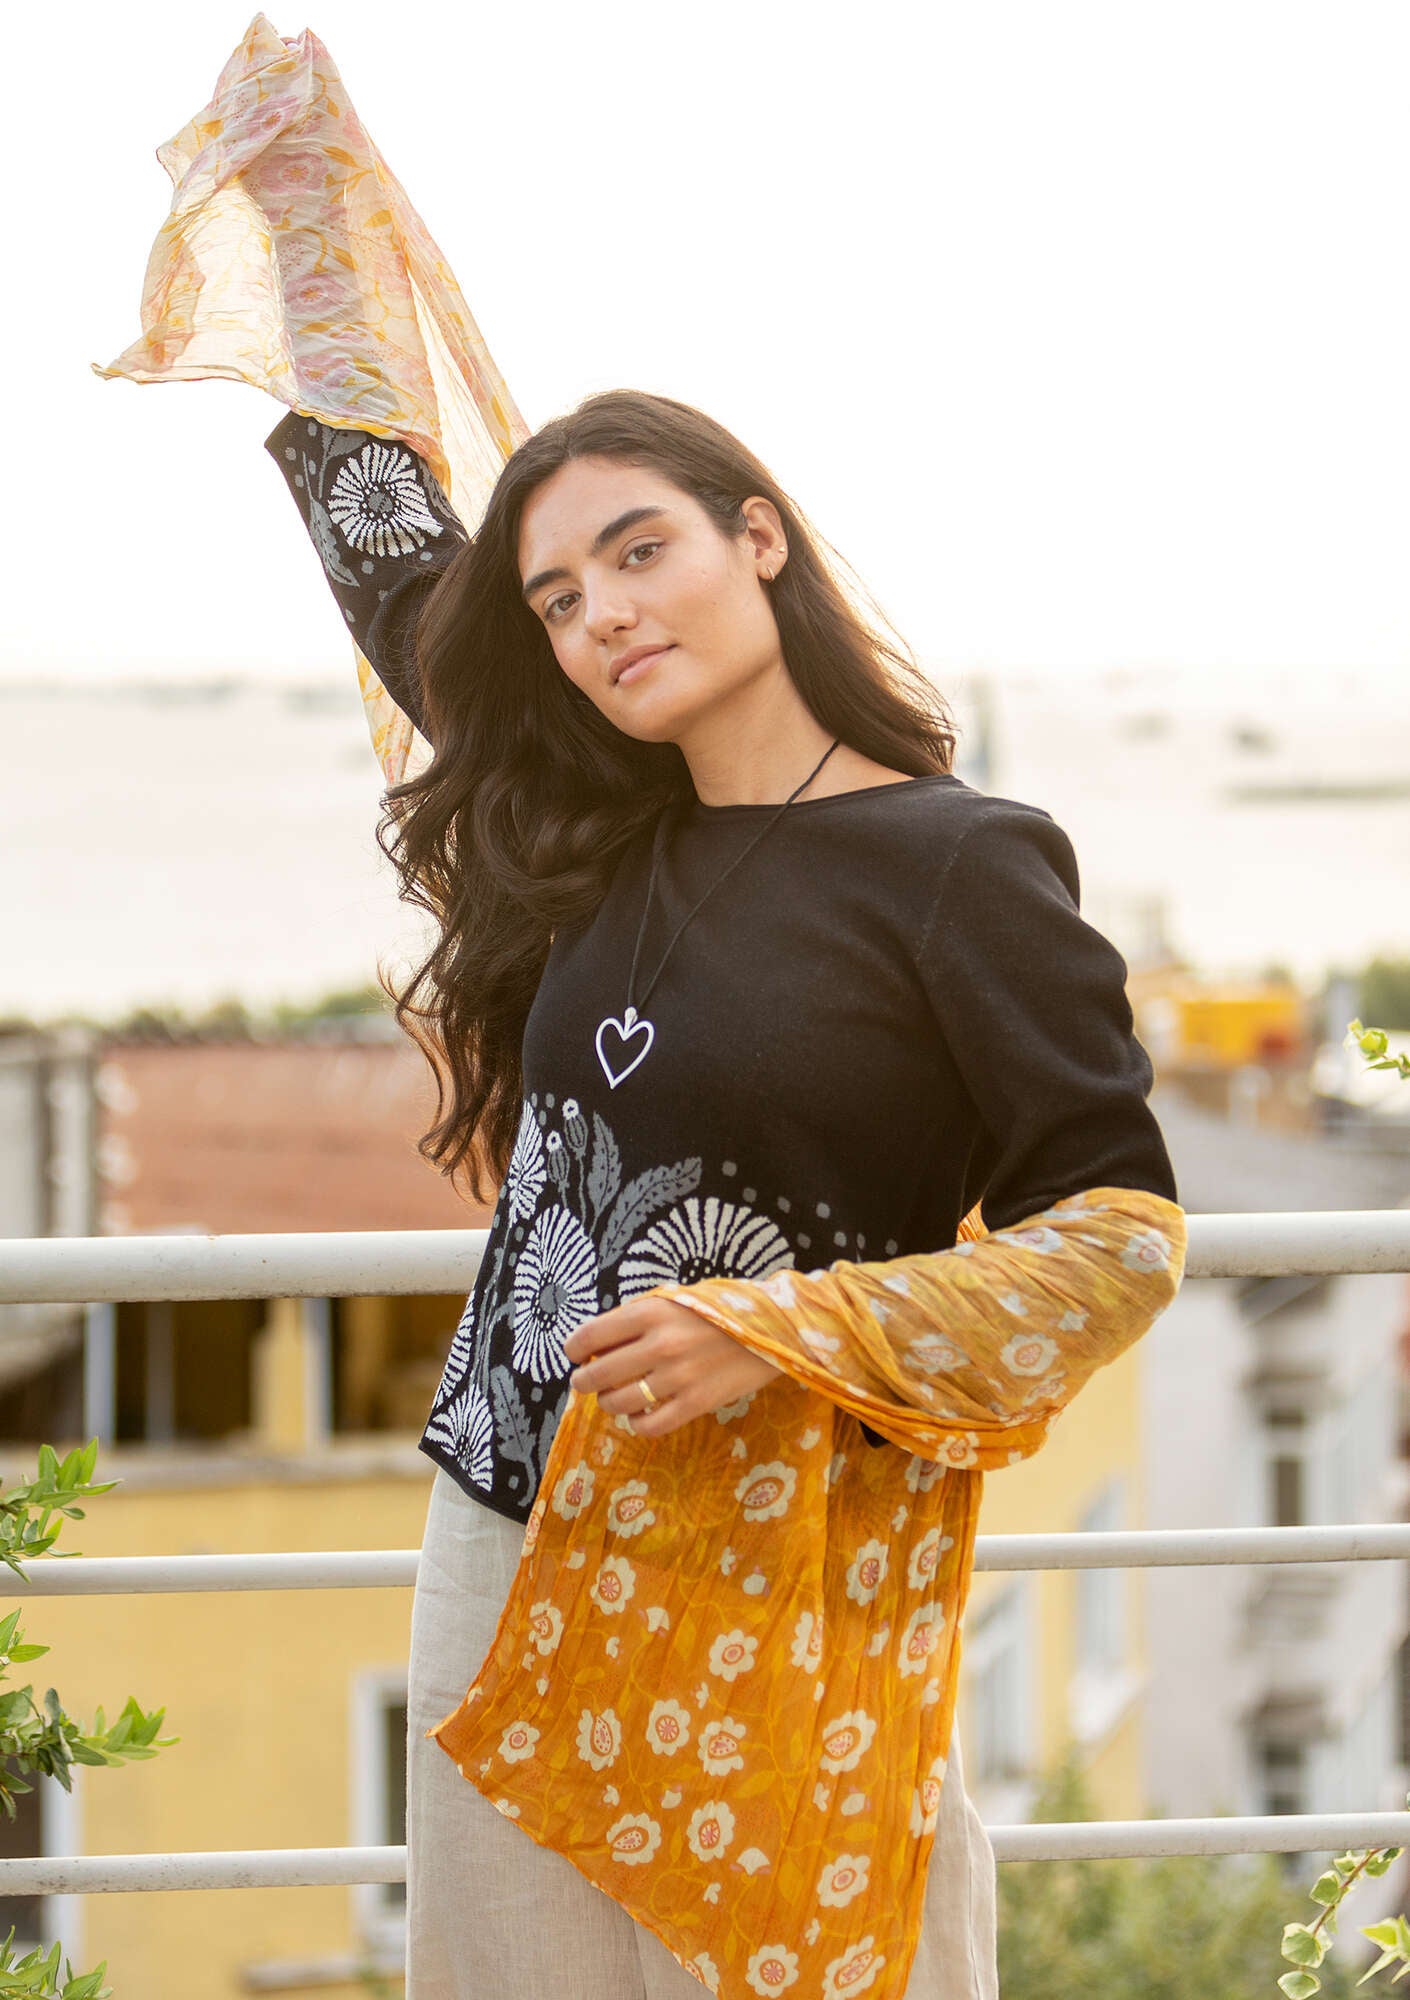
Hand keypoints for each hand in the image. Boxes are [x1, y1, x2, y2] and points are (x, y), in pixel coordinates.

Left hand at [563, 1294, 784, 1438]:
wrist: (771, 1329)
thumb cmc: (720, 1309)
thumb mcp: (676, 1298)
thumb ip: (640, 1317)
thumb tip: (599, 1342)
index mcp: (650, 1312)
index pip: (590, 1335)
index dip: (573, 1348)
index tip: (575, 1354)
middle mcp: (659, 1345)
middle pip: (597, 1373)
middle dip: (584, 1380)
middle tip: (586, 1381)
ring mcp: (677, 1378)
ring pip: (618, 1402)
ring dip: (608, 1402)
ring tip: (613, 1397)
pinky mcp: (695, 1404)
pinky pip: (649, 1425)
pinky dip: (636, 1423)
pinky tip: (639, 1414)